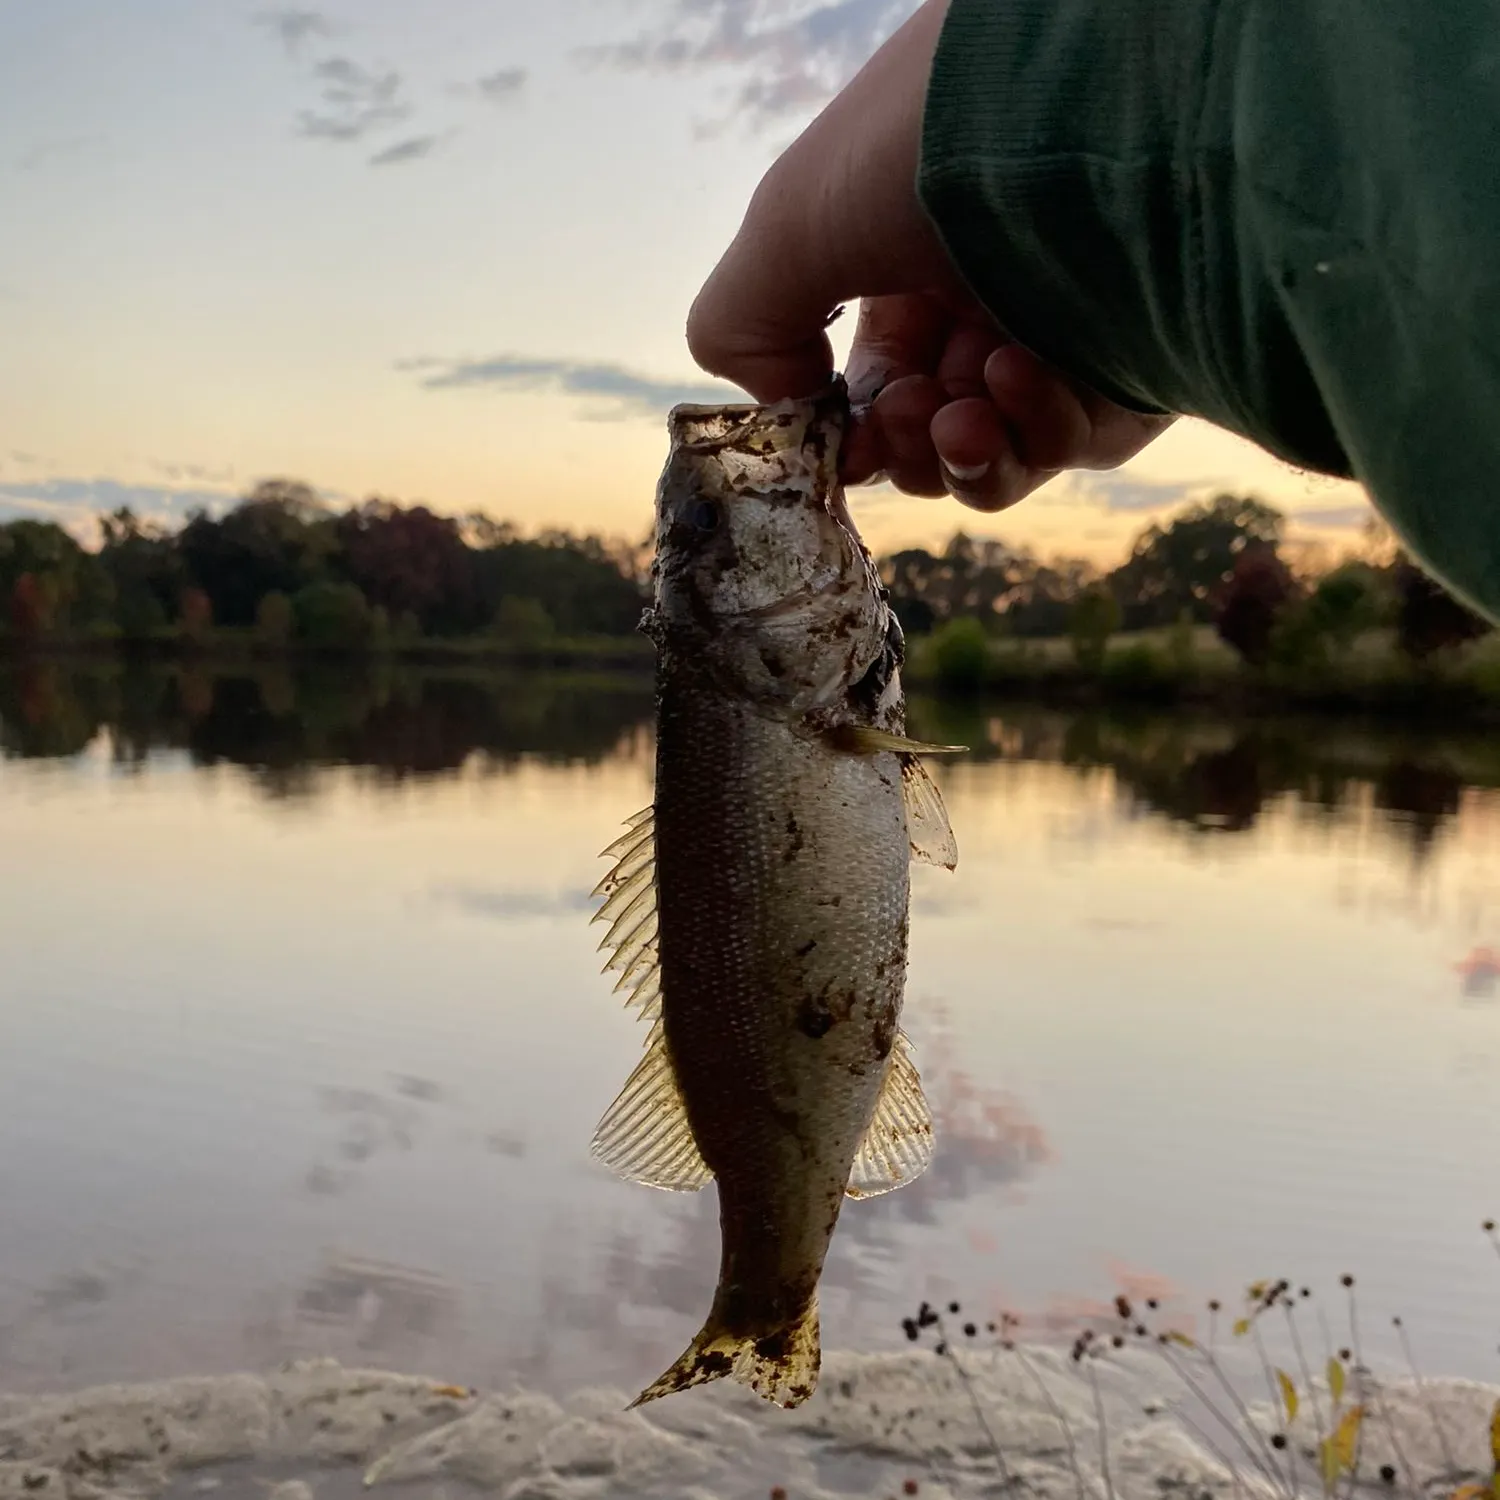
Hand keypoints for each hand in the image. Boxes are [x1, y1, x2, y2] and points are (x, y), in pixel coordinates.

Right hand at [686, 0, 1171, 510]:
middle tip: (908, 413)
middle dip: (906, 445)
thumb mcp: (789, 224)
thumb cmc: (926, 150)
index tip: (842, 445)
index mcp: (911, 266)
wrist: (1082, 106)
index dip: (853, 431)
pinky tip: (1013, 378)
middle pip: (933, 434)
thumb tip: (784, 404)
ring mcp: (1066, 337)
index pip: (877, 386)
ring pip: (1002, 456)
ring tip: (956, 415)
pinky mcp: (1137, 365)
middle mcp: (989, 301)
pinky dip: (1033, 433)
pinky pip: (1077, 444)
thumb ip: (741, 324)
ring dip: (962, 456)